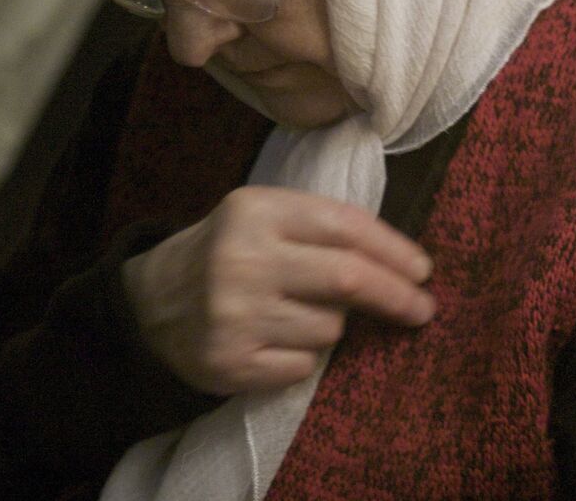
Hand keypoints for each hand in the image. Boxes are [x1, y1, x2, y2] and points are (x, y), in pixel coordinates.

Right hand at [122, 186, 434, 395]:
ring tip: (297, 314)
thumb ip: (327, 228)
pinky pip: (304, 366)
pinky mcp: (229, 362)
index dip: (394, 250)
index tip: (423, 270)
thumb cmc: (233, 252)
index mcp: (257, 211)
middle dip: (397, 295)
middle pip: (348, 278)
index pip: (346, 227)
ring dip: (333, 326)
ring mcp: (233, 314)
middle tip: (423, 309)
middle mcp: (243, 259)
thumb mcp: (268, 216)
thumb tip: (406, 264)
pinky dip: (304, 357)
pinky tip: (276, 341)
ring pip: (330, 328)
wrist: (152, 303)